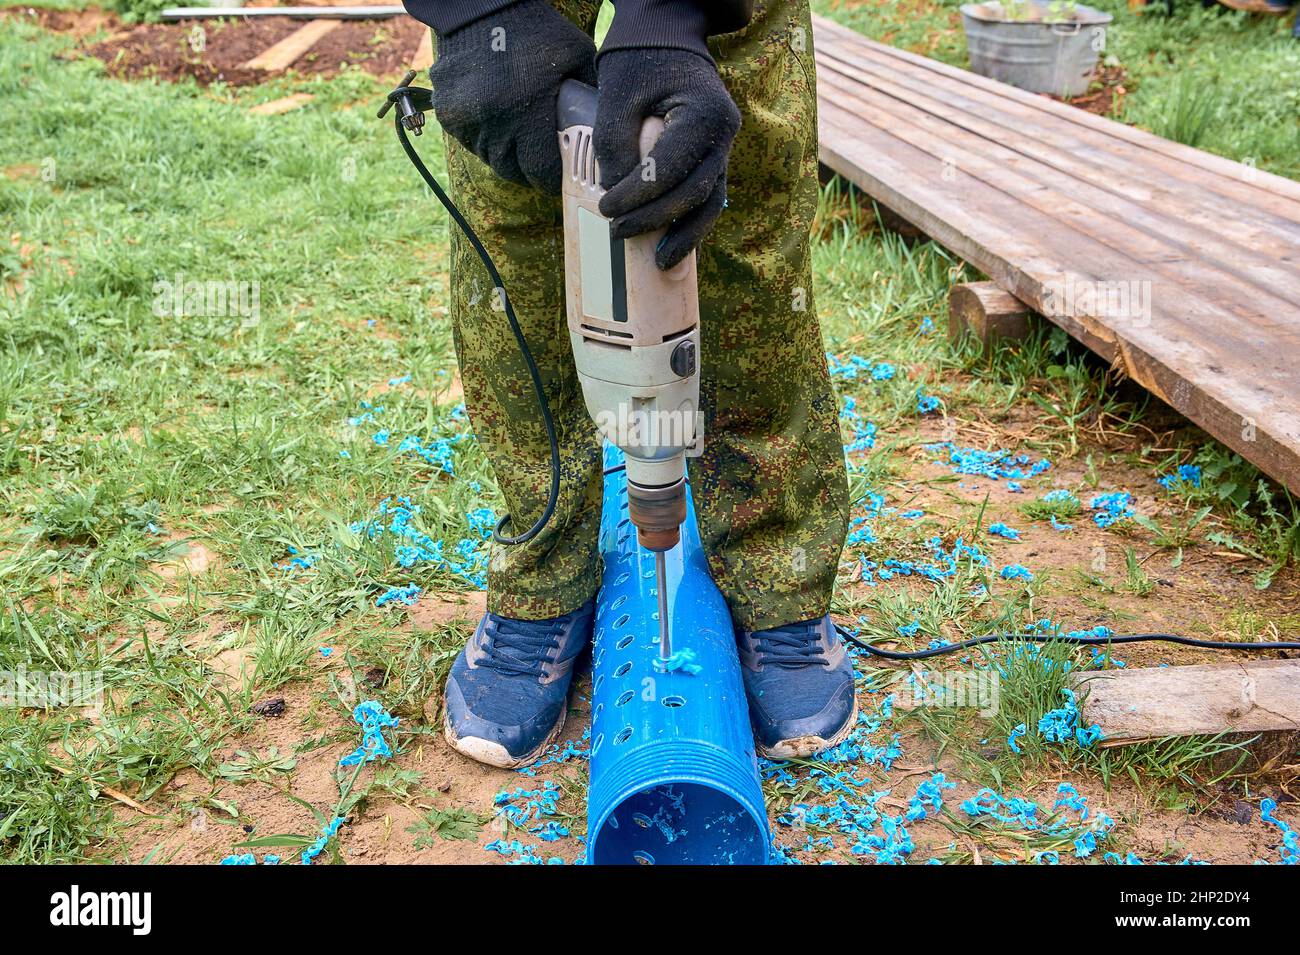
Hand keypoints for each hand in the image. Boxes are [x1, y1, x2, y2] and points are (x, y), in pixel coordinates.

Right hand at [429, 1, 595, 192]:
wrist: (483, 7)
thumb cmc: (537, 31)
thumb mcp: (577, 57)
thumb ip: (592, 96)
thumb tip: (608, 134)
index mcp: (526, 112)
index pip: (540, 172)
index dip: (552, 180)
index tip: (559, 178)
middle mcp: (492, 122)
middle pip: (513, 171)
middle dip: (529, 172)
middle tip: (541, 166)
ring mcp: (466, 119)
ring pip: (490, 159)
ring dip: (506, 157)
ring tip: (520, 143)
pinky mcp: (448, 114)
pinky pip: (470, 142)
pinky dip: (484, 139)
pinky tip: (497, 123)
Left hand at [594, 48, 740, 269]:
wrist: (666, 36)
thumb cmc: (639, 62)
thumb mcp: (618, 98)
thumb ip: (617, 147)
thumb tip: (616, 200)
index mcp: (704, 115)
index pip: (670, 169)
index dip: (638, 195)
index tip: (606, 209)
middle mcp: (724, 134)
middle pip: (695, 192)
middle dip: (657, 219)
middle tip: (619, 234)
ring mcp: (724, 147)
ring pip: (710, 202)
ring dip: (686, 235)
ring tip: (661, 263)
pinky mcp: (715, 157)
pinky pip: (708, 196)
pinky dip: (691, 221)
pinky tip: (673, 244)